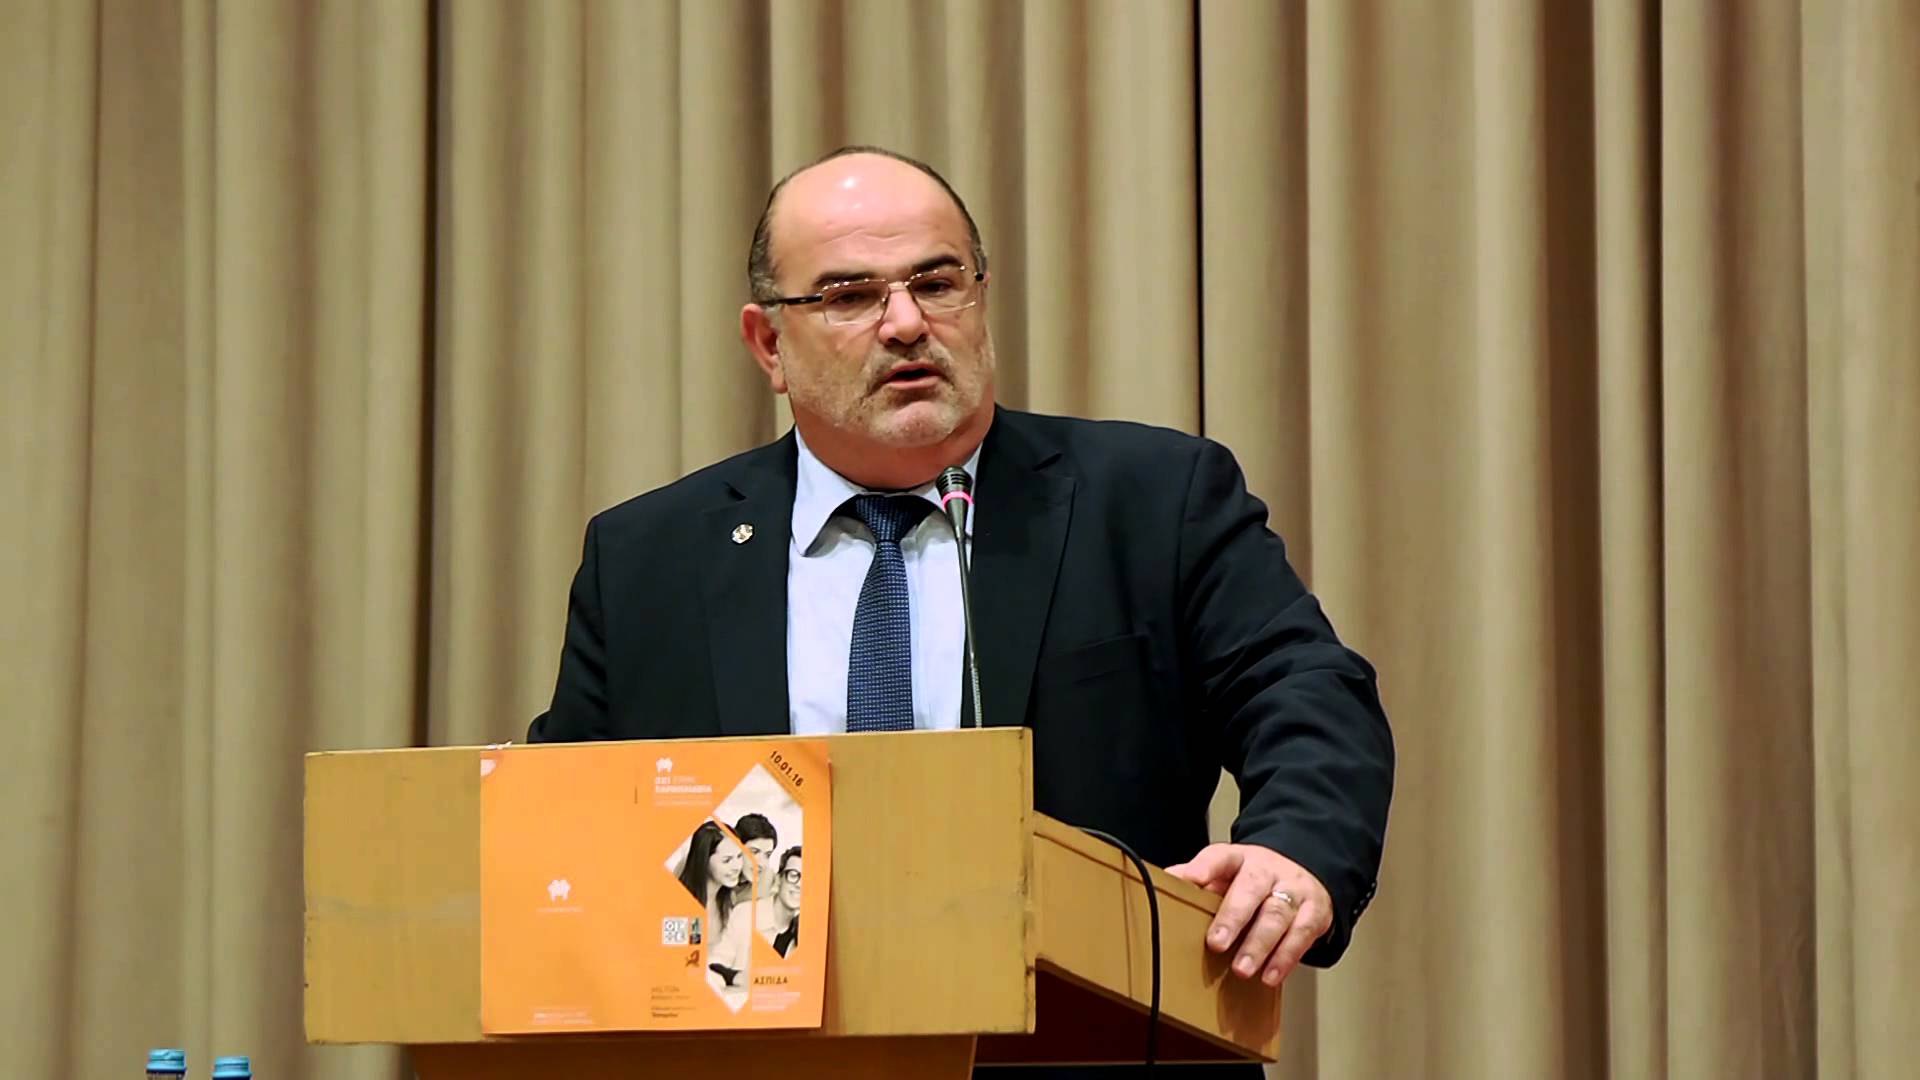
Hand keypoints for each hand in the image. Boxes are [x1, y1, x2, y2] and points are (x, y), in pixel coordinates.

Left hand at [1165, 844, 1331, 986]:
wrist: (1304, 871)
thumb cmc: (1255, 879)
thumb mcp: (1227, 872)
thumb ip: (1199, 879)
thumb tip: (1164, 882)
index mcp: (1240, 858)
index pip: (1220, 857)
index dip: (1205, 868)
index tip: (1191, 881)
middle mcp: (1269, 870)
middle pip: (1252, 888)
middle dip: (1233, 917)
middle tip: (1216, 943)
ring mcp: (1294, 890)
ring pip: (1278, 915)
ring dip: (1259, 945)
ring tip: (1242, 970)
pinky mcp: (1316, 912)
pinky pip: (1302, 935)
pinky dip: (1285, 958)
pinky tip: (1270, 976)